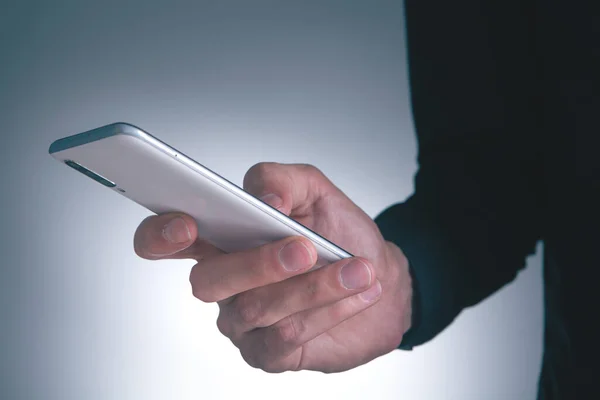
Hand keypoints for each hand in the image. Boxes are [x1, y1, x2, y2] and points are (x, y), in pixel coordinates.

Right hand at [134, 162, 412, 372]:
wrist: (377, 278)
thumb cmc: (339, 235)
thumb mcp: (315, 193)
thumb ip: (282, 182)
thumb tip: (265, 201)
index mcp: (221, 239)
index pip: (163, 240)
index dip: (160, 235)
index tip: (186, 225)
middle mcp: (223, 282)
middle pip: (209, 281)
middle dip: (257, 264)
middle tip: (304, 249)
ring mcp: (241, 321)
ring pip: (256, 308)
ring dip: (312, 287)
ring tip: (355, 269)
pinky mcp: (268, 353)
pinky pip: (287, 335)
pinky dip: (328, 309)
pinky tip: (357, 291)